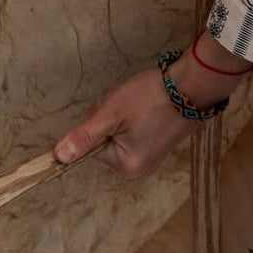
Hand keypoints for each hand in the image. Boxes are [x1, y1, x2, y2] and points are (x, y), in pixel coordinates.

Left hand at [53, 68, 198, 178]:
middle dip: (112, 120)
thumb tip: (58, 157)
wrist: (193, 84)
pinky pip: (134, 133)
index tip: (115, 110)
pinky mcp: (159, 146)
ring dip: (123, 117)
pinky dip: (136, 118)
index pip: (93, 147)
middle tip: (129, 105)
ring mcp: (150, 158)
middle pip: (106, 142)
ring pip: (120, 135)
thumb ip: (84, 136)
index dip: (99, 123)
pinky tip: (148, 107)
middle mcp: (138, 169)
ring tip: (140, 105)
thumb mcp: (111, 113)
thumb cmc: (151, 97)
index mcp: (126, 166)